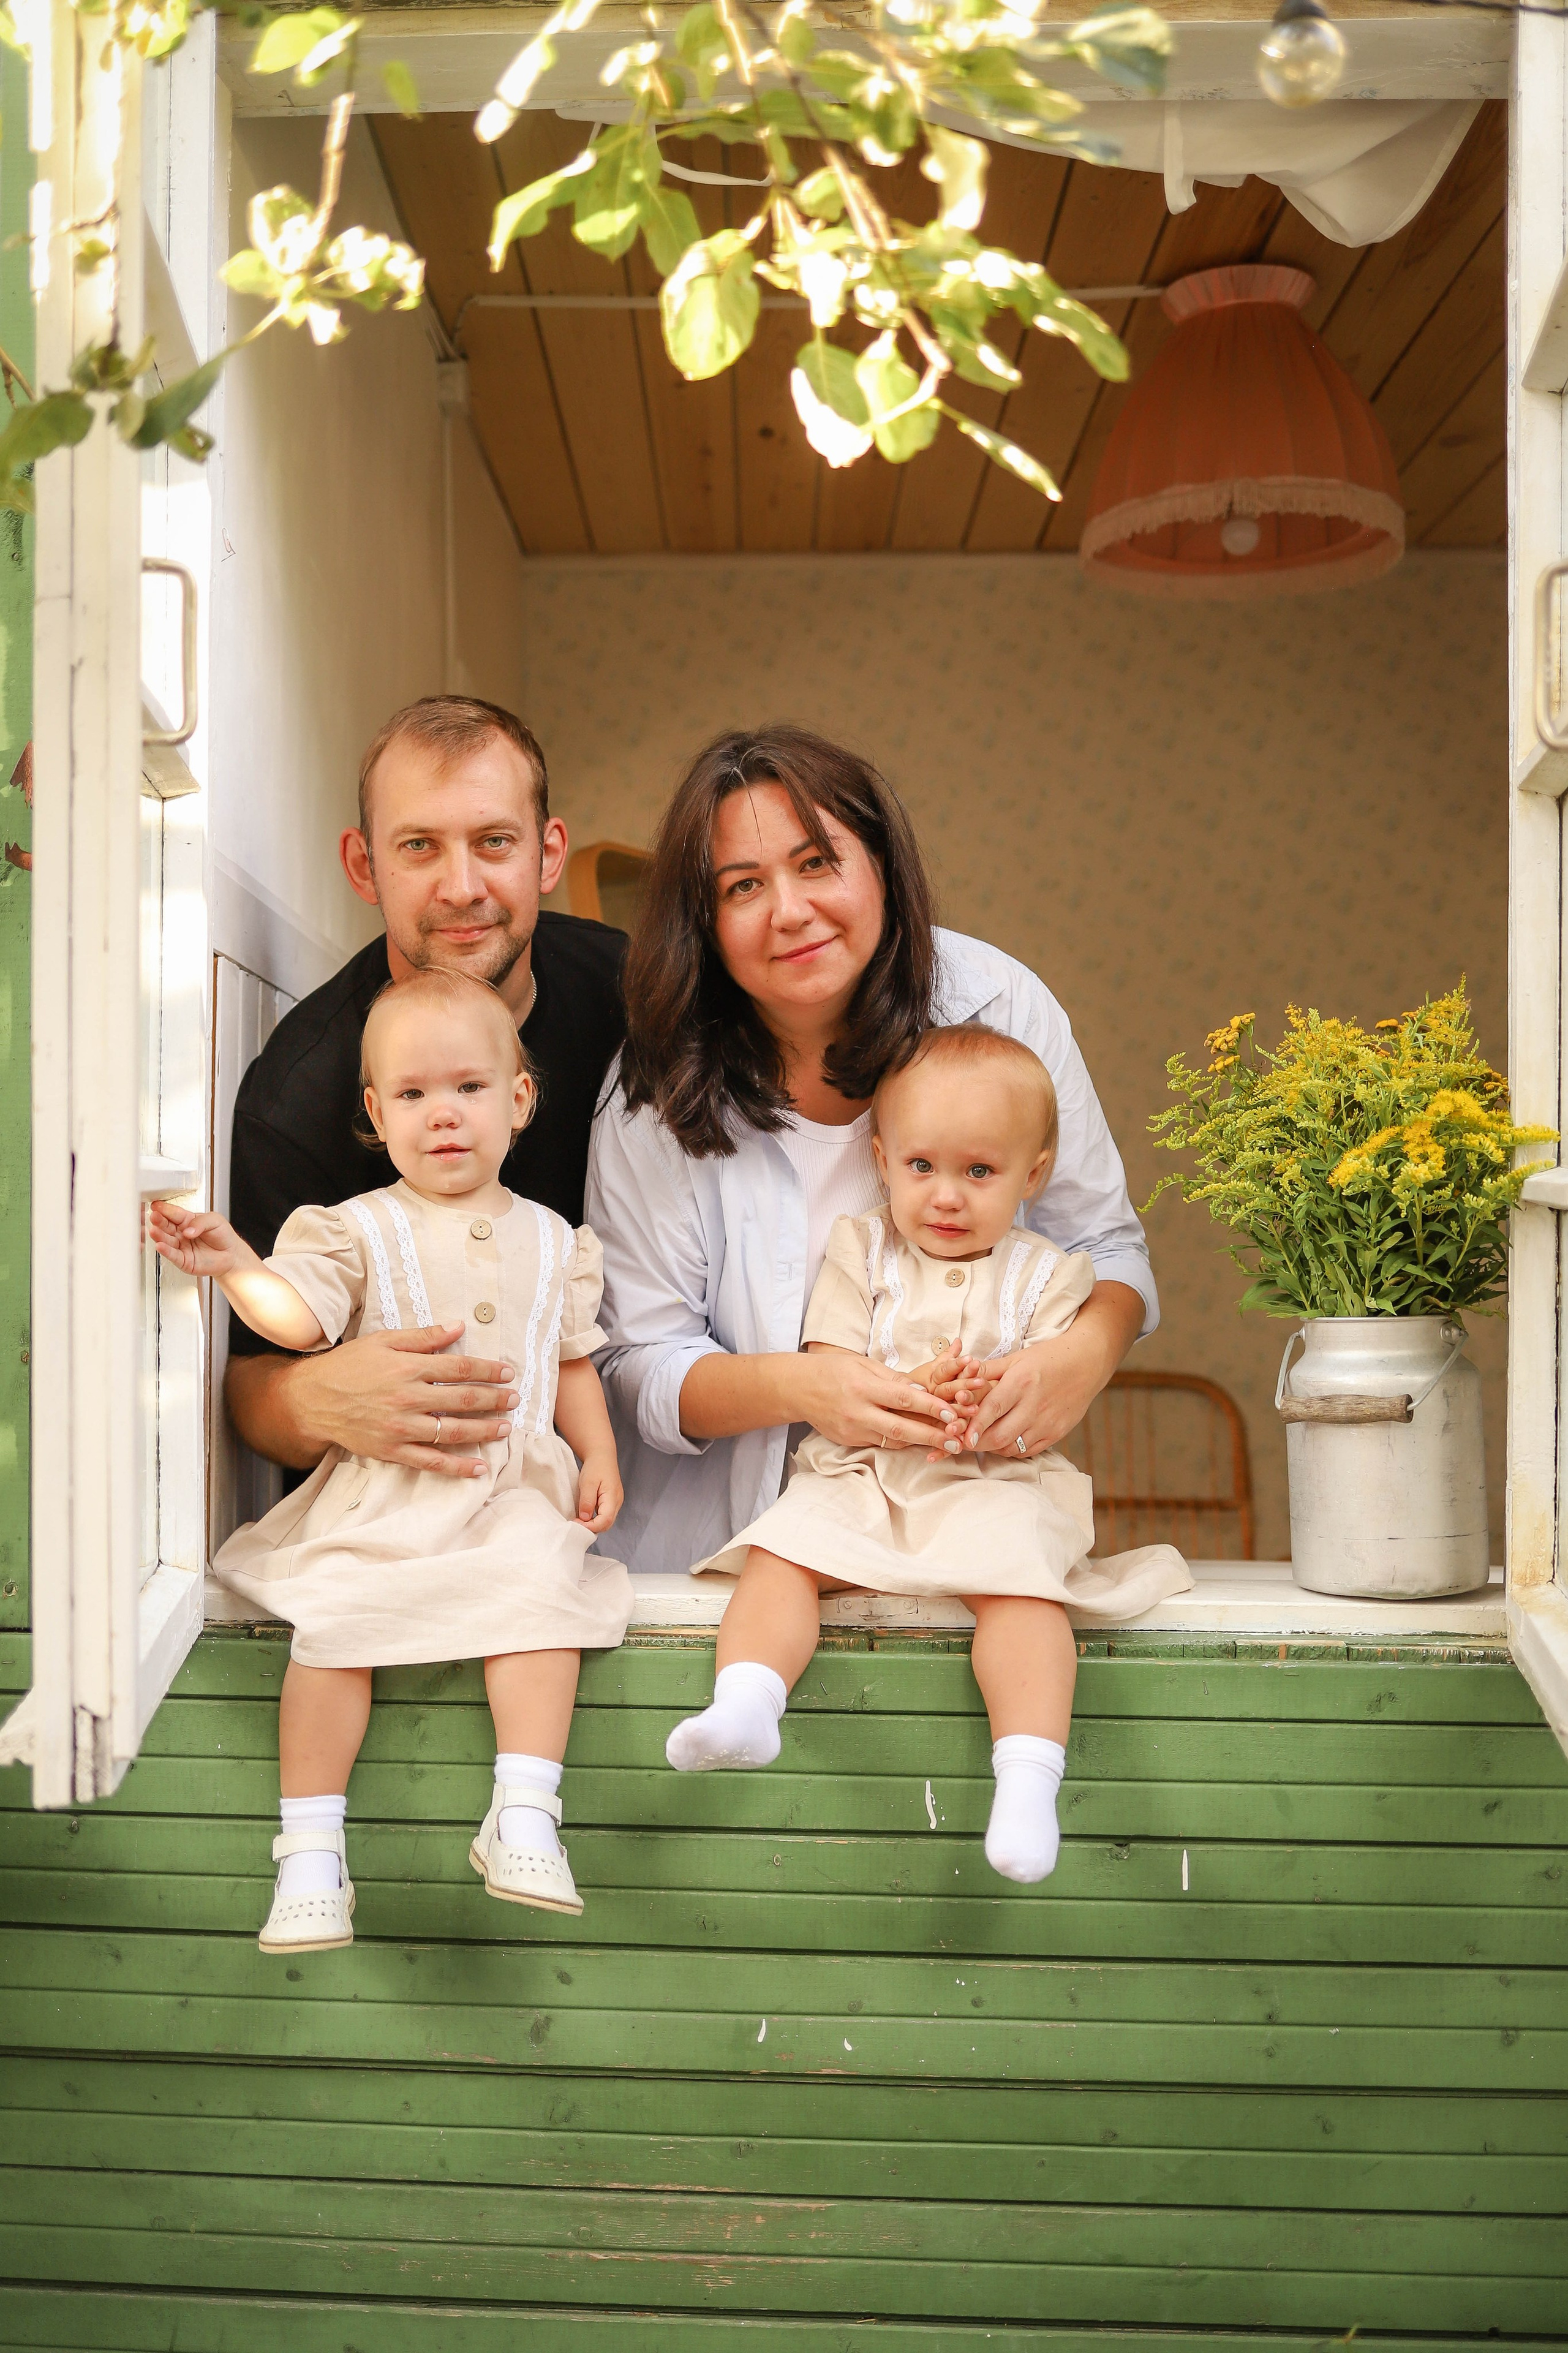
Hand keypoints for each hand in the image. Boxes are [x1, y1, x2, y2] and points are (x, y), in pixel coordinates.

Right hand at [148, 1202, 249, 1278]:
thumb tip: (187, 1230)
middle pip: (166, 1226)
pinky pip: (172, 1255)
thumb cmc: (223, 1236)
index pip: (174, 1213)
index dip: (165, 1209)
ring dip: (159, 1236)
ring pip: (167, 1240)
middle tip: (153, 1216)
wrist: (232, 1255)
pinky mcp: (183, 1260)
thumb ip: (200, 1222)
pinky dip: (165, 1251)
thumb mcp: (215, 1220)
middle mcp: (181, 1233)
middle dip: (159, 1221)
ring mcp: (181, 1247)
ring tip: (154, 1231)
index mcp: (187, 1220)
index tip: (156, 1206)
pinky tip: (160, 1245)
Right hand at [267, 1326, 519, 1479]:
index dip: (488, 1371)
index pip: (460, 1369)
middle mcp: (408, 1398)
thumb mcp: (383, 1341)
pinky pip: (431, 1462)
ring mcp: (401, 1428)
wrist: (311, 1400)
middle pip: (463, 1400)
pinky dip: (456, 1467)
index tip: (507, 1373)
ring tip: (506, 1428)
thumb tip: (459, 1327)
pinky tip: (479, 1468)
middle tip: (515, 1400)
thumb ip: (423, 1337)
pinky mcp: (392, 1451)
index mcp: (408, 1368)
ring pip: (452, 1431)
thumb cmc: (348, 1366)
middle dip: (494, 1400)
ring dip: (484, 1431)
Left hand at [576, 1451, 622, 1532]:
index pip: (605, 1521)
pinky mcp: (611, 1502)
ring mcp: (615, 1503)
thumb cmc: (596, 1466)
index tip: (576, 1523)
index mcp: (613, 1497)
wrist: (602, 1455)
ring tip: (579, 1519)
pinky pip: (604, 1515)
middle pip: (607, 1524)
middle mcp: (617, 1502)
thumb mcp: (588, 1482)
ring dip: (593, 1524)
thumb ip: (587, 1501)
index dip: (591, 1526)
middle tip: (576, 1523)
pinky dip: (595, 1519)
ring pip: (606, 1521)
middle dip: (591, 1527)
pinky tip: (585, 1514)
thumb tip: (585, 1518)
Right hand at [798, 1350, 958, 1451]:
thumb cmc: (833, 1370)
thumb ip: (893, 1380)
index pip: (903, 1399)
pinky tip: (919, 1443)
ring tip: (946, 1444)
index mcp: (863, 1387)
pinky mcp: (849, 1441)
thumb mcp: (863, 1365)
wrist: (798, 1389)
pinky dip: (901, 1443)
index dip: (930, 1407)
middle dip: (932, 1435)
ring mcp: (852, 1430)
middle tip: (957, 1440)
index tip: (953, 1412)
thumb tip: (923, 1391)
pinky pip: (881, 1443)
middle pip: (901, 1428)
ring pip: (893, 1441)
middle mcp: (858, 1412)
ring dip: (921, 1443)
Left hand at [964, 1316, 1122, 1459]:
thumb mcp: (1016, 1358)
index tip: (962, 1437)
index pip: (993, 1410)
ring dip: (994, 1447)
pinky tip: (1004, 1440)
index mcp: (1022, 1383)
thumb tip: (958, 1377)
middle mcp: (1034, 1405)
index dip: (975, 1426)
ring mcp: (1047, 1422)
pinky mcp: (1057, 1433)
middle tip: (965, 1441)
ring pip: (1013, 1447)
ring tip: (983, 1439)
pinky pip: (1028, 1450)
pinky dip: (1012, 1449)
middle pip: (1000, 1436)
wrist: (1086, 1363)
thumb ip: (987, 1370)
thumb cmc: (1047, 1358)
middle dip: (979, 1443)